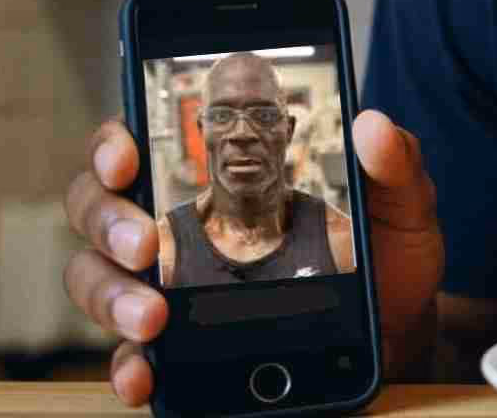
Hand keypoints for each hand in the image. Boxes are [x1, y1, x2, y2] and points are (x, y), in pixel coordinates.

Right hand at [64, 110, 445, 404]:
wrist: (395, 334)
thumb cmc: (386, 257)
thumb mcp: (400, 206)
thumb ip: (393, 164)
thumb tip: (373, 124)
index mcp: (219, 183)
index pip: (139, 148)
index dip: (113, 144)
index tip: (127, 158)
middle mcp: (181, 229)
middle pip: (99, 209)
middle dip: (108, 222)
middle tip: (145, 243)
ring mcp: (171, 288)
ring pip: (97, 278)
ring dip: (110, 295)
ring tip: (152, 315)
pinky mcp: (178, 347)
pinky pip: (128, 356)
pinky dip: (126, 365)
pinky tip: (144, 374)